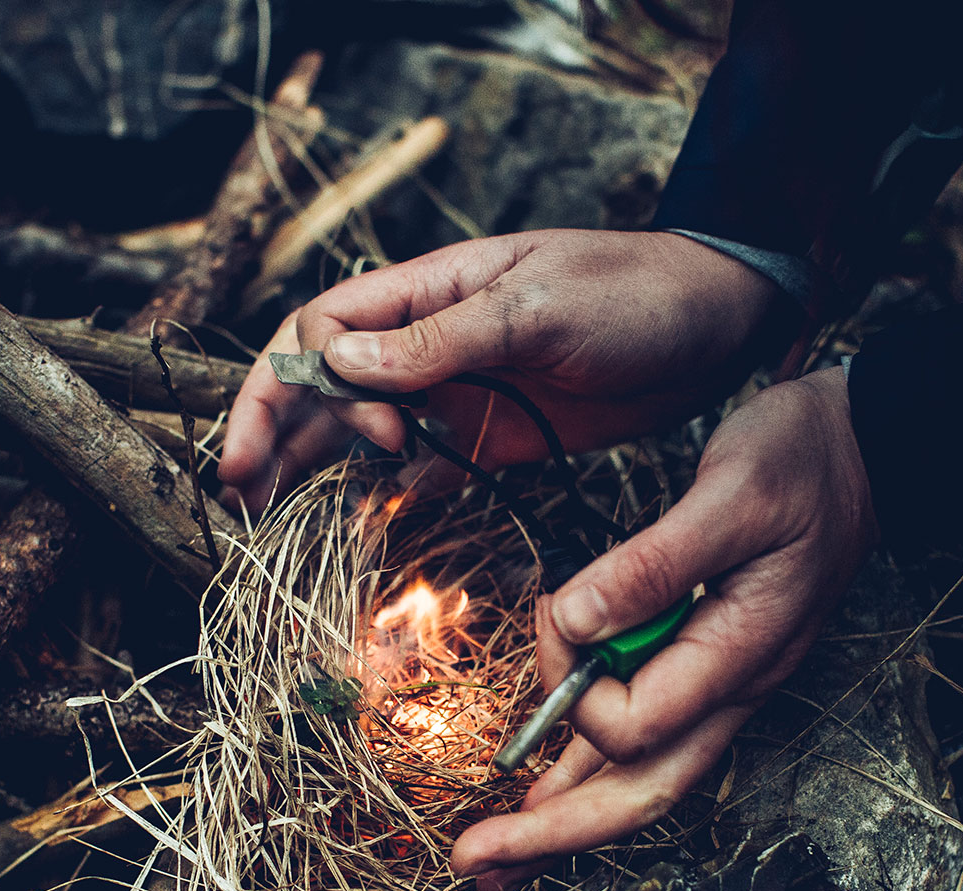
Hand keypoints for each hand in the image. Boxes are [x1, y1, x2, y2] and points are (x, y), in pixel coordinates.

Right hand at [217, 229, 794, 510]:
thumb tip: (339, 360)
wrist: (723, 326)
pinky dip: (382, 496)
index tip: (365, 436)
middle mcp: (428, 343)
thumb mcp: (538, 308)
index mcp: (429, 291)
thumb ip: (440, 339)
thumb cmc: (637, 293)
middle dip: (274, 432)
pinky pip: (419, 469)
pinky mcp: (491, 438)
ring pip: (358, 430)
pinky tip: (356, 528)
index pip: (324, 331)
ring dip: (312, 469)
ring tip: (269, 518)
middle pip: (322, 383)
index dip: (311, 385)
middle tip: (239, 493)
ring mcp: (456, 393)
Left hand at [452, 366, 875, 890]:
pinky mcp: (703, 665)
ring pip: (637, 778)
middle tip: (476, 862)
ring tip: (496, 858)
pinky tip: (546, 796)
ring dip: (563, 820)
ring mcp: (719, 685)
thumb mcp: (733, 494)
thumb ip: (654, 563)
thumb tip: (578, 621)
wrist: (862, 449)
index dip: (574, 683)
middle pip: (640, 794)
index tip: (559, 610)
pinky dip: (587, 768)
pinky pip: (642, 736)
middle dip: (556, 836)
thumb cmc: (805, 463)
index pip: (636, 724)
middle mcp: (730, 689)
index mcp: (740, 657)